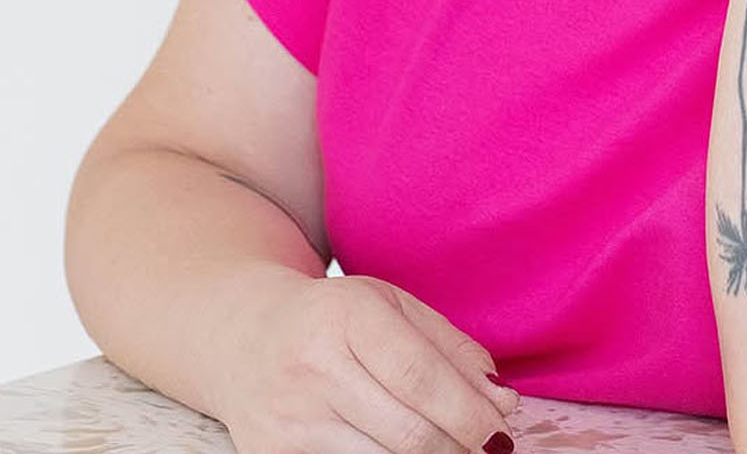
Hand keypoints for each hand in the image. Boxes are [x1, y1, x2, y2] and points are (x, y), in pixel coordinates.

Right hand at [213, 271, 520, 453]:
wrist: (245, 336)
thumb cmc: (335, 318)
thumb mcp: (395, 308)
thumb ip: (452, 349)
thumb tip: (501, 401)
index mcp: (349, 315)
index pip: (419, 376)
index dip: (467, 411)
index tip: (499, 430)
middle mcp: (313, 366)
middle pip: (405, 430)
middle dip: (456, 445)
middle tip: (485, 448)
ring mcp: (288, 418)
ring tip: (451, 448)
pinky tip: (405, 453)